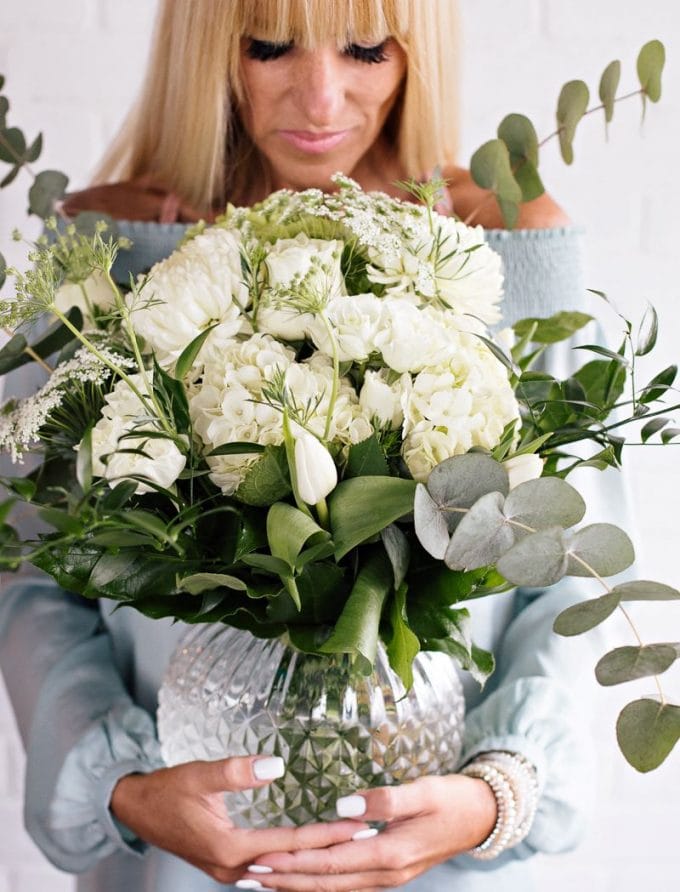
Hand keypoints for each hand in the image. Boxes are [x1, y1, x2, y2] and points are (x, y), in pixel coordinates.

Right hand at [110, 756, 368, 885]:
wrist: (135, 808)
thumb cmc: (166, 790)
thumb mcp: (199, 774)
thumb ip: (236, 771)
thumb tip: (276, 766)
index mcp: (230, 849)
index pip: (291, 844)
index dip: (326, 835)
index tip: (358, 827)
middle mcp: (233, 869)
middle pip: (293, 862)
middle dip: (330, 851)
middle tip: (368, 838)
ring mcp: (230, 871)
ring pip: (282, 870)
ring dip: (315, 859)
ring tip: (349, 846)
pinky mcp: (228, 864)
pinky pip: (271, 868)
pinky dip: (295, 861)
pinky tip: (313, 854)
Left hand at [238, 773, 496, 890]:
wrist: (483, 817)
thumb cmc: (452, 798)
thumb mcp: (423, 790)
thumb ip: (384, 799)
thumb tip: (344, 807)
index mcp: (390, 854)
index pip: (331, 862)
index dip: (294, 862)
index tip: (262, 858)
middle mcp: (386, 874)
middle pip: (326, 883)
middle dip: (285, 880)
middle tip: (248, 876)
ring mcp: (389, 877)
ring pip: (334, 888)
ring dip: (297, 885)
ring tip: (265, 882)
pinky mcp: (390, 872)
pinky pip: (347, 884)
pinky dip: (319, 883)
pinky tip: (304, 879)